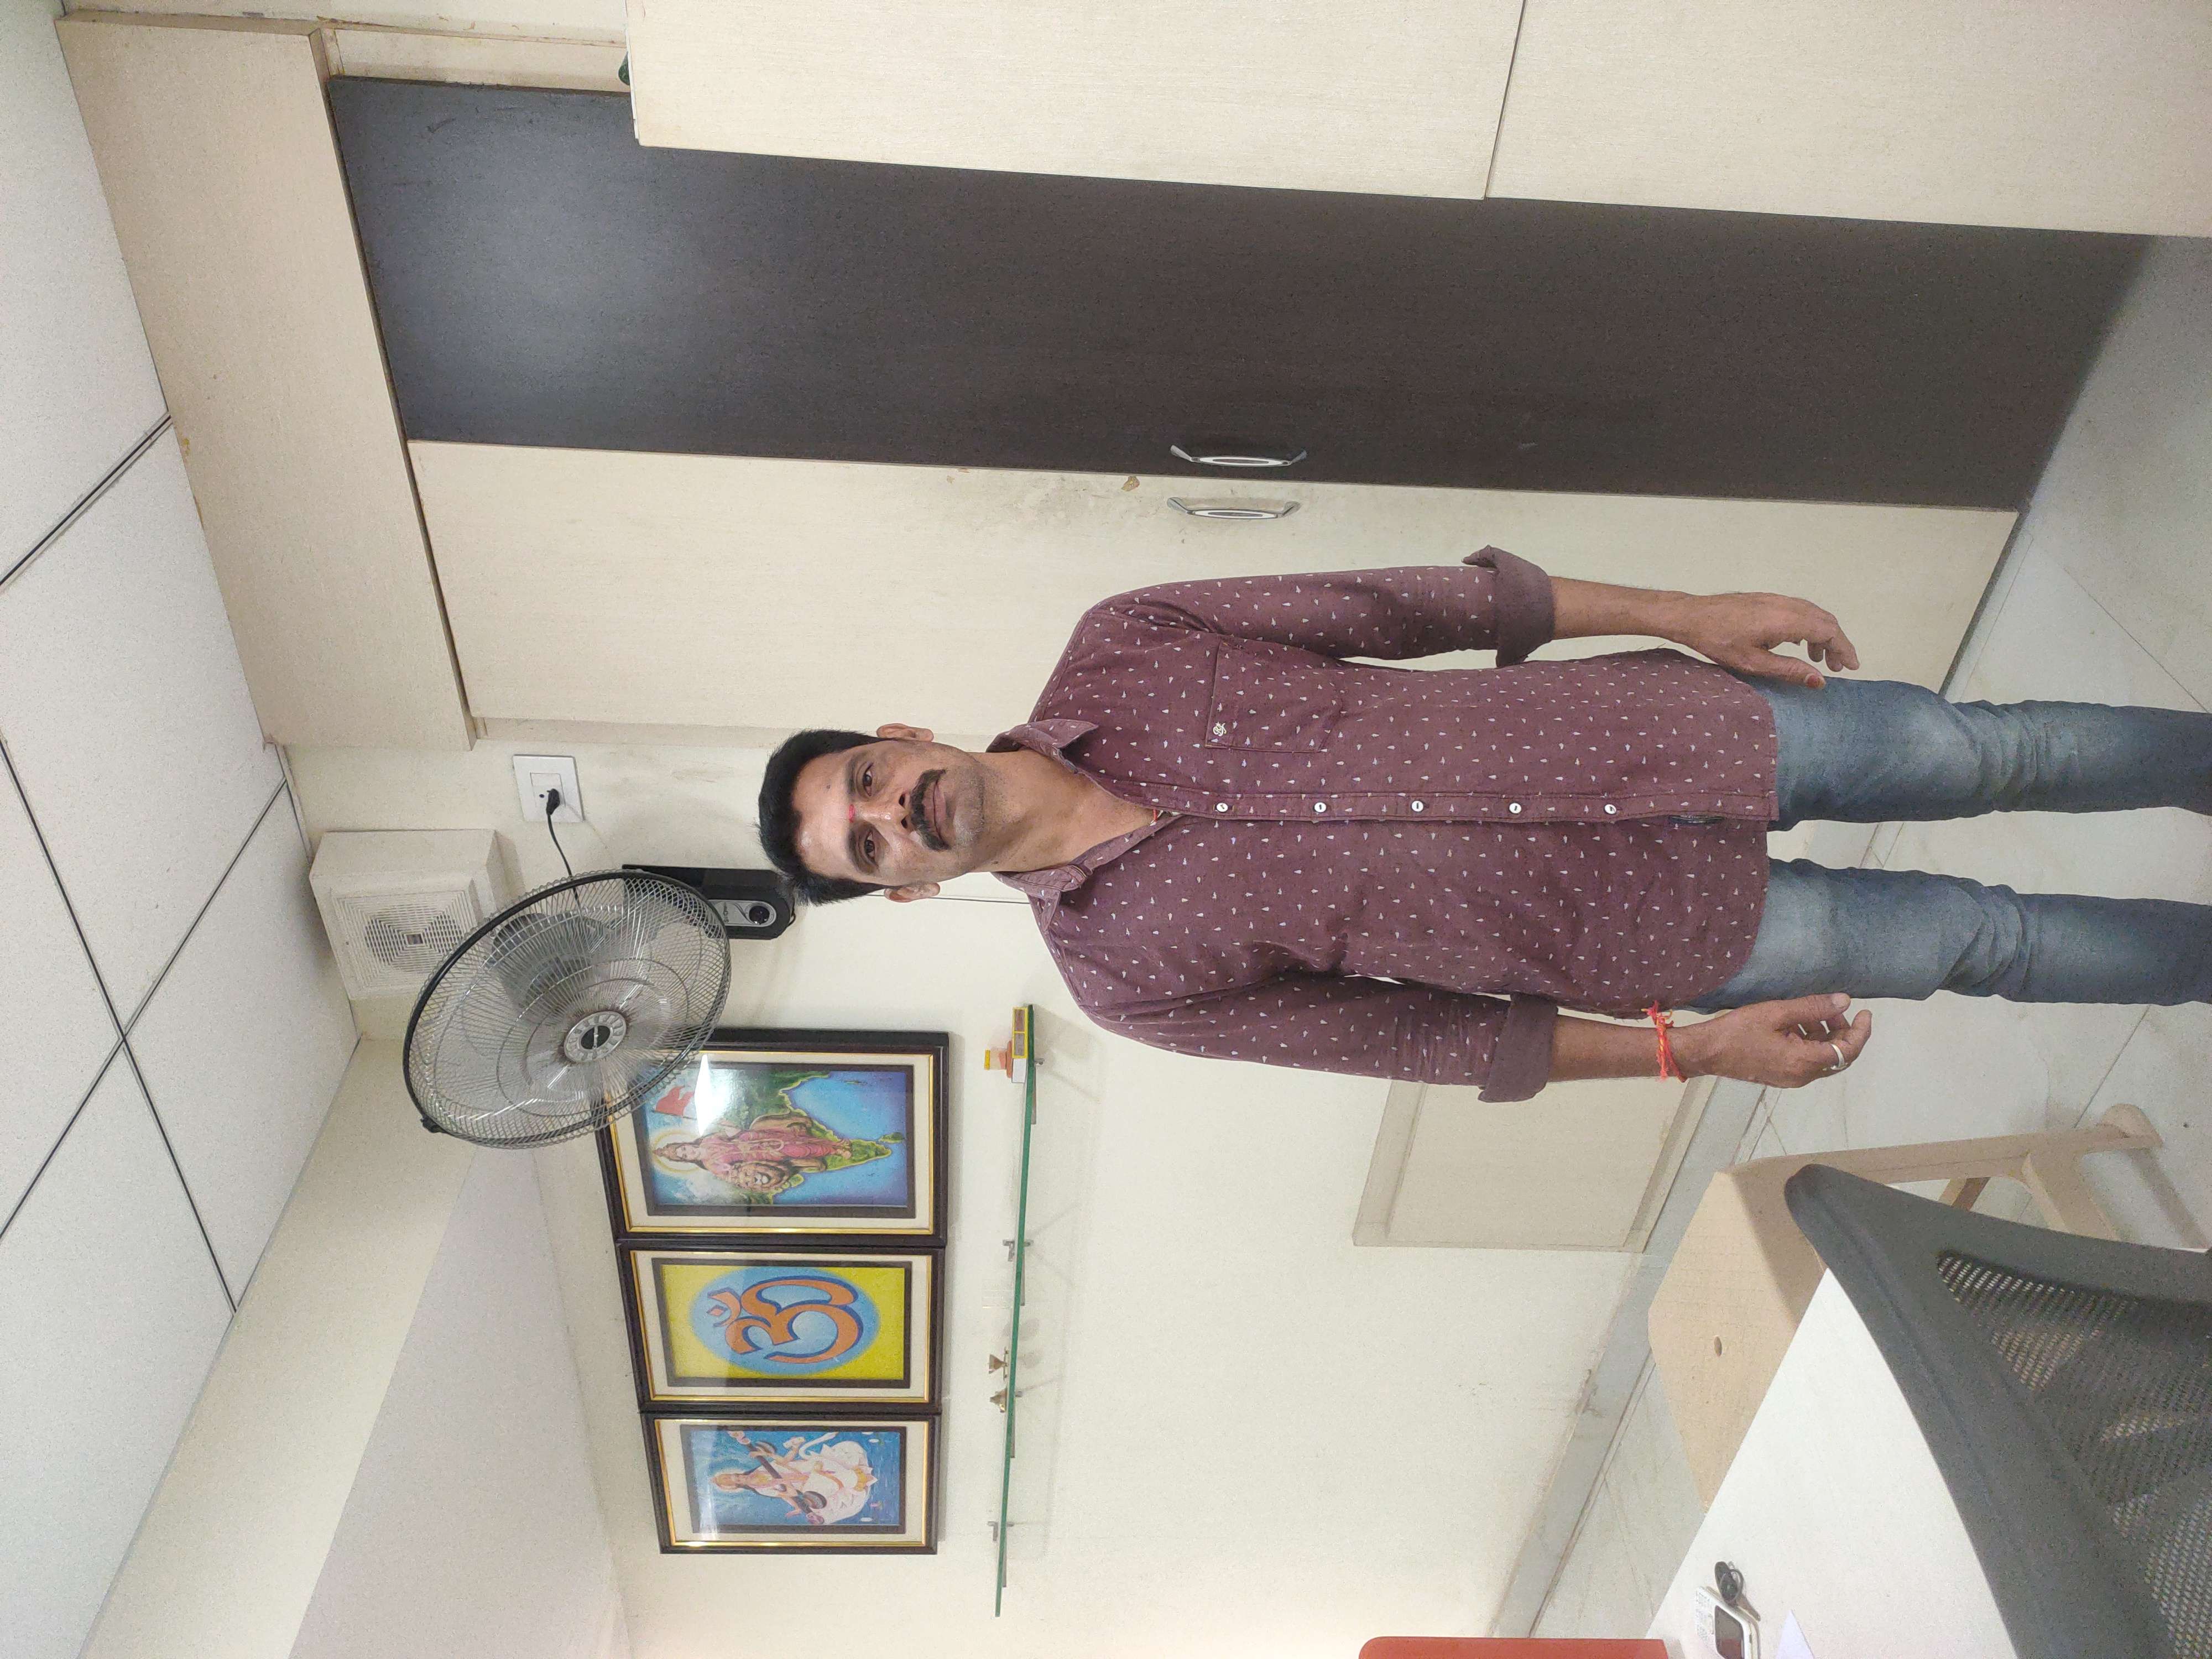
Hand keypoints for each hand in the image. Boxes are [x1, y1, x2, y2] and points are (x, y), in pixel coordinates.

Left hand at [1662, 592, 1859, 688]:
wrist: (1690, 616)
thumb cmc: (1716, 640)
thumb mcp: (1753, 662)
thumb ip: (1789, 670)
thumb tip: (1819, 680)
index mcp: (1786, 620)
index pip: (1828, 631)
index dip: (1844, 649)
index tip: (1852, 667)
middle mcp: (1785, 604)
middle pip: (1825, 621)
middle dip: (1836, 643)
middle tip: (1839, 667)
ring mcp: (1775, 599)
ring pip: (1812, 614)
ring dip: (1822, 635)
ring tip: (1818, 659)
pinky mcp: (1766, 599)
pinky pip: (1798, 610)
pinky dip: (1807, 626)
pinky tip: (1798, 643)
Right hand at [1672, 993, 1871, 1087]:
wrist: (1707, 1053)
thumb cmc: (1738, 1031)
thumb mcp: (1776, 1013)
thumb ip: (1812, 1008)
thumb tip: (1844, 1001)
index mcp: (1804, 1062)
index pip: (1847, 1051)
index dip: (1861, 1031)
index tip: (1864, 1012)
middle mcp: (1802, 1076)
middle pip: (1838, 1057)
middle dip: (1842, 1031)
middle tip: (1832, 1007)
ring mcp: (1791, 1078)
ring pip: (1823, 1058)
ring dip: (1824, 1035)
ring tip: (1811, 1012)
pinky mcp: (1781, 1076)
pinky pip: (1807, 1060)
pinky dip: (1810, 1042)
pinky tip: (1795, 1024)